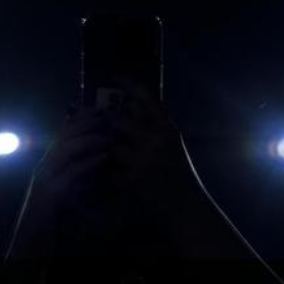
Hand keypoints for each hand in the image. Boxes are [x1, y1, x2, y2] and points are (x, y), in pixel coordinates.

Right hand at [5, 107, 112, 257]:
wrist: (31, 243)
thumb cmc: (52, 218)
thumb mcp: (68, 190)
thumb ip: (79, 174)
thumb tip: (101, 159)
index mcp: (48, 164)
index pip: (62, 133)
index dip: (79, 119)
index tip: (97, 110)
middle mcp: (44, 167)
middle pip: (63, 136)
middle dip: (84, 123)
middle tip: (105, 115)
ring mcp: (45, 180)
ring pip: (64, 150)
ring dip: (87, 139)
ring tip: (106, 134)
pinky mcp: (51, 195)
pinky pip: (71, 173)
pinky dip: (89, 163)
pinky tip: (104, 157)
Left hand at [106, 77, 257, 258]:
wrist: (188, 208)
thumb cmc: (179, 173)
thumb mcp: (170, 144)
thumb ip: (153, 125)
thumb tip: (134, 104)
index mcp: (168, 129)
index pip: (147, 98)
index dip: (129, 83)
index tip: (114, 75)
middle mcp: (157, 141)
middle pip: (120, 121)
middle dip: (105, 124)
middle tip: (95, 122)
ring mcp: (145, 161)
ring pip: (111, 146)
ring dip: (104, 149)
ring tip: (98, 151)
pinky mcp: (134, 181)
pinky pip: (109, 171)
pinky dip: (104, 174)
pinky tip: (100, 175)